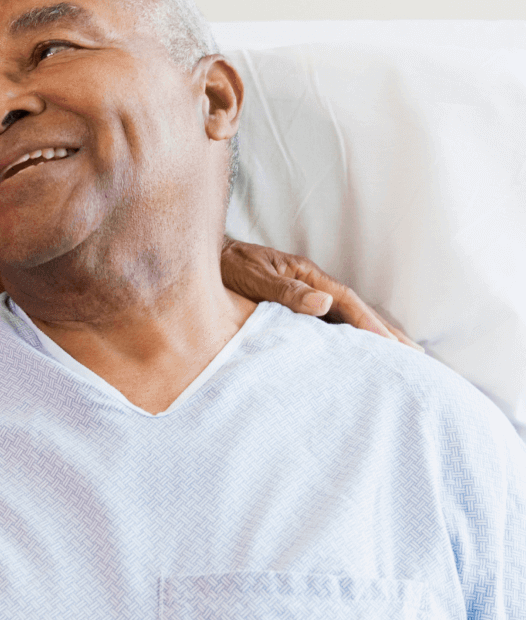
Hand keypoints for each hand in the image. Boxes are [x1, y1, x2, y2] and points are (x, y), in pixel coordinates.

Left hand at [221, 238, 420, 350]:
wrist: (205, 260)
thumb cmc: (227, 266)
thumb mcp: (254, 276)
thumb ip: (285, 290)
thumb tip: (323, 304)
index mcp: (308, 275)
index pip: (347, 302)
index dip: (371, 324)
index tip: (392, 345)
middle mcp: (312, 285)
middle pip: (355, 311)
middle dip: (385, 332)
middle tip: (415, 357)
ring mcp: (306, 295)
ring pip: (345, 319)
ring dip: (371, 337)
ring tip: (398, 359)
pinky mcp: (294, 307)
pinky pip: (328, 325)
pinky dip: (347, 338)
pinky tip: (356, 354)